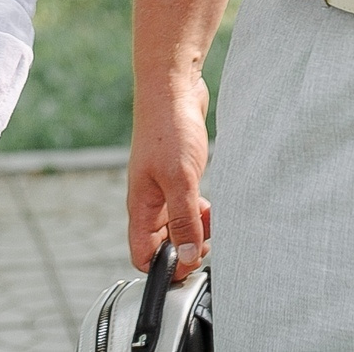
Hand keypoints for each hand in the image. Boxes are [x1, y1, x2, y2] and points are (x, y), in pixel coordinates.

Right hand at [126, 74, 211, 280]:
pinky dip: (200, 211)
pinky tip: (211, 203)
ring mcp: (162, 188)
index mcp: (141, 206)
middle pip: (162, 244)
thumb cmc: (169, 128)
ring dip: (196, 229)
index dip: (165, 267)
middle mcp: (149, 201)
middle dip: (186, 247)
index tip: (191, 260)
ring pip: (177, 225)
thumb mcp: (181, 179)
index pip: (142, 255)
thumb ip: (183, 219)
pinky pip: (187, 206)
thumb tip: (186, 255)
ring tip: (212, 219)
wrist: (173, 88)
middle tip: (207, 237)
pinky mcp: (177, 176)